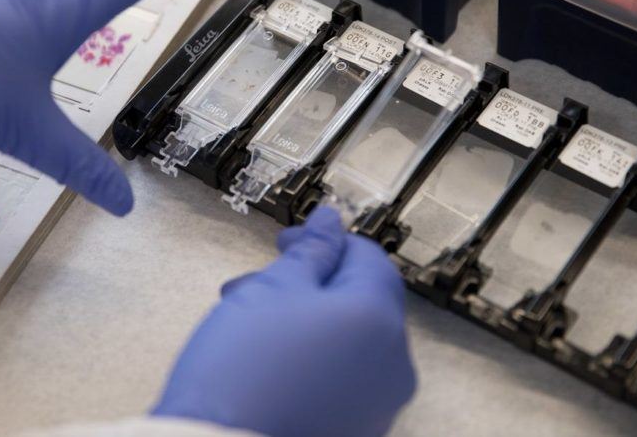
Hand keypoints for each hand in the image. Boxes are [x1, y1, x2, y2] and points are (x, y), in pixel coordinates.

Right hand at [153, 207, 415, 436]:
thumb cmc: (243, 368)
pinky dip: (311, 358)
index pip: (368, 259)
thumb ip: (311, 252)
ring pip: (348, 341)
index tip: (286, 241)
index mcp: (378, 319)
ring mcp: (378, 406)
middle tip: (256, 280)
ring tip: (247, 322)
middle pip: (360, 301)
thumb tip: (332, 221)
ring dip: (305, 319)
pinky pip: (341, 379)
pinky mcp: (355, 431)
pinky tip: (264, 359)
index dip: (326, 241)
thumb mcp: (271, 290)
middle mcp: (393, 365)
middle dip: (308, 282)